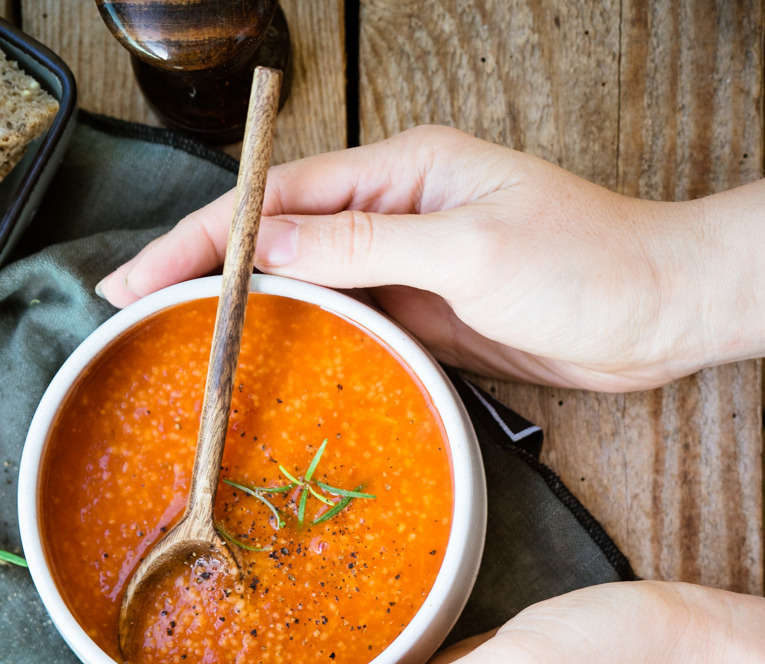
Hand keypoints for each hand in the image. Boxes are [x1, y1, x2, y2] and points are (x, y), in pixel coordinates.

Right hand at [97, 126, 764, 391]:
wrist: (658, 312)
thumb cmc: (586, 264)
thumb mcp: (469, 248)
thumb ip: (366, 244)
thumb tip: (267, 244)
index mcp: (400, 174)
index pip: (274, 199)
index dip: (200, 237)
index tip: (138, 275)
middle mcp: (394, 213)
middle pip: (276, 238)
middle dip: (201, 270)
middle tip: (132, 313)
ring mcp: (406, 265)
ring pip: (304, 283)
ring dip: (242, 309)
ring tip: (178, 343)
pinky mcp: (424, 313)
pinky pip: (346, 321)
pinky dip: (300, 339)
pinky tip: (265, 362)